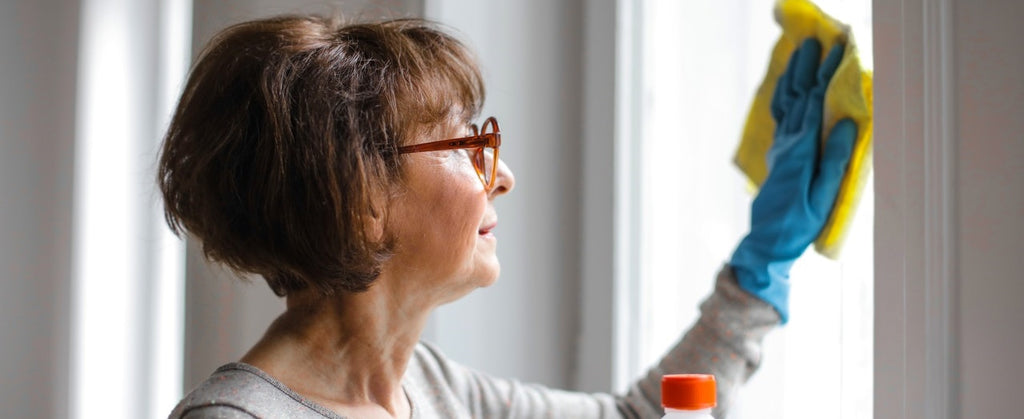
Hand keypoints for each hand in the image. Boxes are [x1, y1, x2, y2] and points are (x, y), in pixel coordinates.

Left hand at [730, 39, 855, 322]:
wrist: (767, 241)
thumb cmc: (799, 224)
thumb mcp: (823, 195)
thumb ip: (834, 159)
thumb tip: (844, 122)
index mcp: (801, 150)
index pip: (815, 104)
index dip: (826, 75)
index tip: (839, 51)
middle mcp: (788, 144)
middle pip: (798, 97)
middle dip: (808, 68)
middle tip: (818, 42)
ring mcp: (780, 149)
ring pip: (786, 104)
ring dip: (793, 77)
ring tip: (800, 55)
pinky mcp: (779, 156)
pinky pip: (781, 118)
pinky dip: (785, 97)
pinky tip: (788, 88)